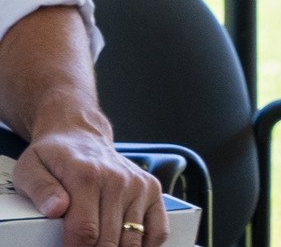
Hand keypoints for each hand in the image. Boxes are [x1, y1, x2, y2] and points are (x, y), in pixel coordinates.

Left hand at [14, 127, 165, 246]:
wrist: (79, 135)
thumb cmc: (52, 158)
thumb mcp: (31, 169)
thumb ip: (41, 190)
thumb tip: (56, 209)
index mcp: (87, 176)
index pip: (85, 230)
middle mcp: (118, 180)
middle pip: (109, 240)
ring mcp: (138, 185)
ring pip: (133, 239)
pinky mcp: (152, 189)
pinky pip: (158, 230)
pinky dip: (145, 246)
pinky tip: (126, 246)